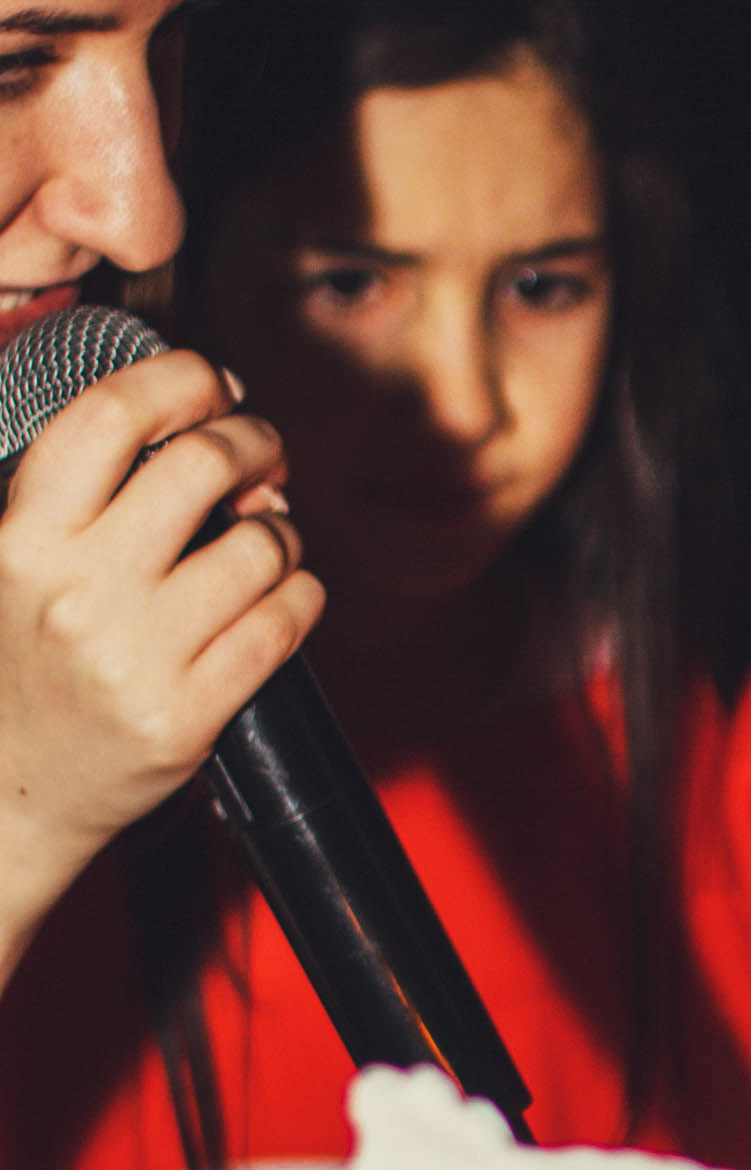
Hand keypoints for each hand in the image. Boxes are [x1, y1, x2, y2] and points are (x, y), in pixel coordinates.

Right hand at [0, 351, 320, 980]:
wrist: (10, 792)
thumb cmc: (24, 663)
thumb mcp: (16, 563)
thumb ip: (88, 498)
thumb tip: (211, 428)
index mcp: (23, 539)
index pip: (109, 417)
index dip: (179, 378)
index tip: (213, 382)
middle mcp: (77, 590)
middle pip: (199, 464)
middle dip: (252, 441)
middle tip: (262, 450)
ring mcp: (136, 656)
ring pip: (258, 544)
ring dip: (283, 528)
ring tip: (270, 535)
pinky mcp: (188, 716)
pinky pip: (284, 624)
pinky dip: (303, 594)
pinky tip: (288, 592)